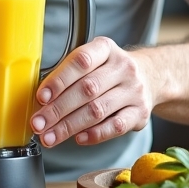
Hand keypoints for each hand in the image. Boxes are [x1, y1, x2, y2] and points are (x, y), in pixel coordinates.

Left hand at [30, 36, 153, 147]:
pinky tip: (78, 139)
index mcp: (105, 49)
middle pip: (87, 89)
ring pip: (98, 110)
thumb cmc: (109, 70)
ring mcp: (134, 90)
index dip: (59, 80)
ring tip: (50, 136)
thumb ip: (69, 75)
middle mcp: (123, 67)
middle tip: (38, 124)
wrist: (150, 76)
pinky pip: (115, 126)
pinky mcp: (140, 113)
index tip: (41, 97)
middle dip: (58, 109)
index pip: (81, 61)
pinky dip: (95, 134)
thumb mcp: (93, 60)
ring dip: (69, 126)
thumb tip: (41, 101)